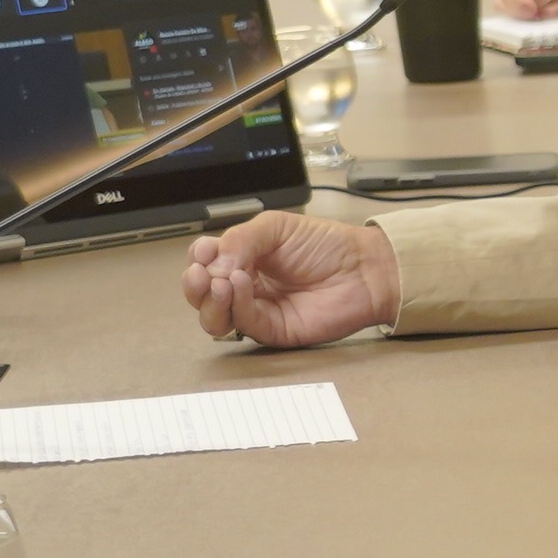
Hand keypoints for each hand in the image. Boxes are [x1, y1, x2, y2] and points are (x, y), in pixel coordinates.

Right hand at [180, 211, 399, 347]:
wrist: (364, 267)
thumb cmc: (327, 245)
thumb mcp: (277, 227)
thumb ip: (241, 239)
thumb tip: (213, 264)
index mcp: (243, 258)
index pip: (203, 263)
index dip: (198, 259)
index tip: (205, 252)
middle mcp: (246, 286)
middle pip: (202, 294)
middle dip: (193, 284)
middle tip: (201, 273)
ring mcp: (258, 309)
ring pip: (214, 317)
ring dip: (208, 300)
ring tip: (220, 282)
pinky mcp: (274, 330)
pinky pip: (243, 323)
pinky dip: (236, 305)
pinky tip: (241, 285)